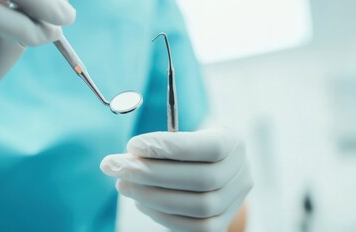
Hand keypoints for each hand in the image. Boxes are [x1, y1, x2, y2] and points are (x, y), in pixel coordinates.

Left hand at [101, 128, 252, 231]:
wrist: (213, 170)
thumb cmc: (190, 149)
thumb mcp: (184, 134)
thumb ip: (163, 143)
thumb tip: (130, 154)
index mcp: (233, 143)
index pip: (207, 147)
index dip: (169, 147)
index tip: (133, 145)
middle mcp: (240, 174)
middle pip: (200, 179)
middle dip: (151, 173)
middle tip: (115, 166)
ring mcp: (234, 203)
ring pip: (198, 207)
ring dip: (152, 196)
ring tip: (123, 184)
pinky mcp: (220, 225)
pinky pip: (193, 227)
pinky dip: (162, 216)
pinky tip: (141, 201)